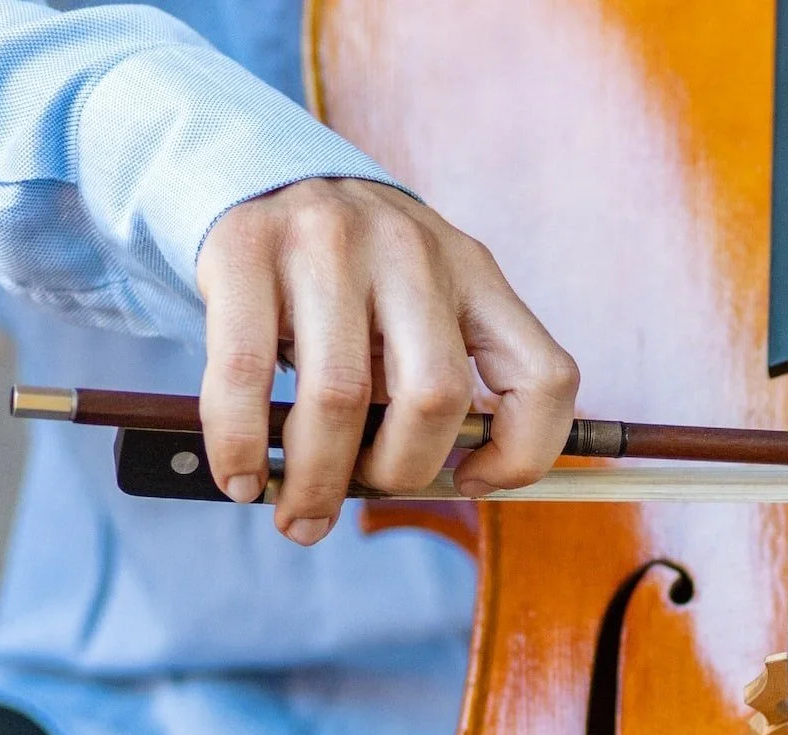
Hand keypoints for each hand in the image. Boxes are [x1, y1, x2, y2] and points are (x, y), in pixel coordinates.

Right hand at [195, 178, 579, 544]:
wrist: (258, 165)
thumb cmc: (352, 272)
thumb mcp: (420, 301)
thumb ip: (436, 377)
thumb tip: (439, 484)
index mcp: (477, 273)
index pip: (545, 376)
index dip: (524, 451)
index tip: (473, 481)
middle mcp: (414, 252)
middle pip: (436, 396)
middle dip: (399, 473)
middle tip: (361, 497)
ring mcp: (331, 243)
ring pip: (343, 395)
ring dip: (318, 478)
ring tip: (297, 515)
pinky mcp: (248, 247)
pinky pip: (248, 373)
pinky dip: (243, 445)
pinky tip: (244, 479)